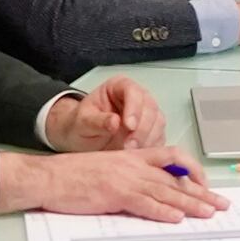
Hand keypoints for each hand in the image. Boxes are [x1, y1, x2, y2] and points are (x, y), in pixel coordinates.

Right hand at [0, 146, 226, 219]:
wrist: (49, 177)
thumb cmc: (73, 175)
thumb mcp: (108, 168)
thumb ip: (130, 176)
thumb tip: (150, 192)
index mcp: (133, 156)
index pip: (172, 158)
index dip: (192, 170)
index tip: (205, 184)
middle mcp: (134, 165)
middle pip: (175, 178)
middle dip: (202, 193)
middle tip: (221, 204)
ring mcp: (125, 179)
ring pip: (166, 191)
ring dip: (190, 204)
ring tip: (208, 213)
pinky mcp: (115, 194)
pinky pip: (144, 203)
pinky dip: (162, 211)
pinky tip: (177, 218)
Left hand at [42, 77, 165, 153]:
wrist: (82, 138)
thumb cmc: (81, 125)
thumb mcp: (82, 122)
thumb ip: (97, 121)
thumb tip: (114, 122)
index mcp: (118, 86)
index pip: (133, 91)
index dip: (134, 108)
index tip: (128, 126)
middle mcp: (136, 97)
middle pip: (149, 107)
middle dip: (141, 128)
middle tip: (129, 145)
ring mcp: (145, 113)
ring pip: (157, 123)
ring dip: (146, 139)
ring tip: (130, 151)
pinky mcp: (151, 130)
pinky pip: (158, 137)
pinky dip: (150, 146)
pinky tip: (138, 153)